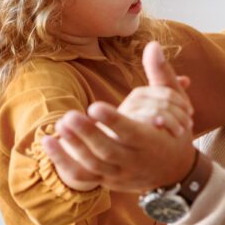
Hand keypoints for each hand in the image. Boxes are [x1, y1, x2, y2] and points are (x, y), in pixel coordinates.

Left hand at [42, 42, 197, 191]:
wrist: (174, 172)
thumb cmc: (174, 132)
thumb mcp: (176, 104)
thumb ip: (161, 74)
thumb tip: (153, 45)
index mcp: (152, 141)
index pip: (132, 133)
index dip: (113, 121)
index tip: (94, 106)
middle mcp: (135, 161)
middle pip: (108, 151)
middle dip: (88, 135)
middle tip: (68, 116)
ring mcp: (119, 174)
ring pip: (94, 166)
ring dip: (74, 147)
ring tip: (59, 124)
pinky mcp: (106, 180)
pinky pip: (82, 177)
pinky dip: (63, 162)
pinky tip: (48, 142)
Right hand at [118, 78, 193, 139]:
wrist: (132, 157)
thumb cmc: (150, 133)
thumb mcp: (163, 113)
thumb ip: (172, 96)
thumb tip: (186, 80)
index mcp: (141, 94)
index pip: (166, 91)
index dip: (181, 102)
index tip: (190, 112)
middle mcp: (132, 102)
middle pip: (162, 101)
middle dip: (179, 113)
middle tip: (188, 125)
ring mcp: (126, 115)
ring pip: (155, 111)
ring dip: (172, 121)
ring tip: (180, 132)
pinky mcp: (123, 129)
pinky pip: (144, 123)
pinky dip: (158, 126)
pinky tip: (165, 133)